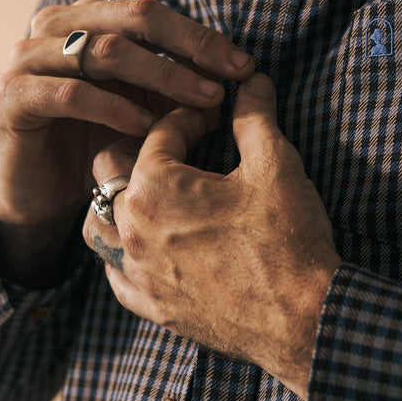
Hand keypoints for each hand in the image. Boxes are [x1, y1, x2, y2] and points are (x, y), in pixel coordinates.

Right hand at [0, 0, 254, 283]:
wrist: (40, 190)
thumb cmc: (95, 141)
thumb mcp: (144, 108)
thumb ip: (175, 89)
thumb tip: (229, 83)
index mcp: (85, 17)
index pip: (151, 12)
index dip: (199, 36)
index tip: (243, 65)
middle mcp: (53, 27)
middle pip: (132, 19)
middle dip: (189, 48)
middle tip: (228, 79)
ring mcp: (27, 59)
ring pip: (104, 53)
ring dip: (161, 77)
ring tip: (202, 103)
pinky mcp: (12, 98)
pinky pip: (72, 93)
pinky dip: (114, 107)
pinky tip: (147, 127)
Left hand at [82, 73, 341, 398]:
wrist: (302, 319)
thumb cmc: (287, 239)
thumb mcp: (274, 165)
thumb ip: (255, 117)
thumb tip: (252, 81)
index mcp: (155, 187)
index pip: (158, 133)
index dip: (188, 117)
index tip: (213, 116)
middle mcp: (132, 229)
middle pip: (109, 171)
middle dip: (140, 149)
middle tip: (179, 146)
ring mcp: (138, 273)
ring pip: (98, 225)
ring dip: (118, 202)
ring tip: (152, 194)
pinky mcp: (151, 307)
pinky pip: (116, 275)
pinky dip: (125, 254)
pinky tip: (151, 247)